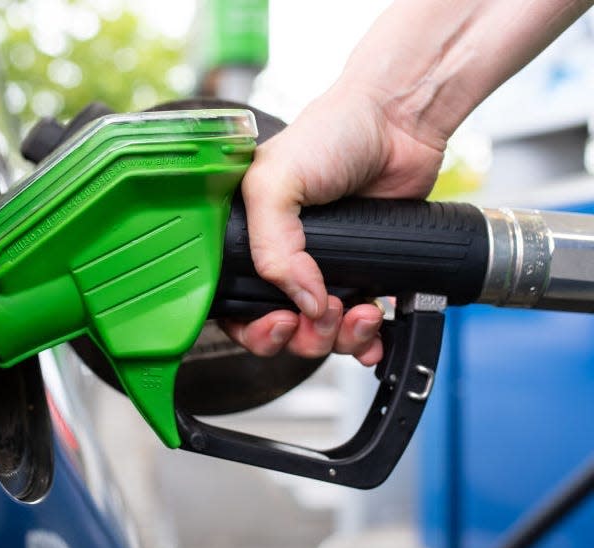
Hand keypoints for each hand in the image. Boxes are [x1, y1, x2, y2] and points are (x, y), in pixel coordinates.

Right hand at [224, 81, 446, 365]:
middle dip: (302, 335)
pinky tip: (374, 333)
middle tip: (322, 315)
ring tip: (361, 311)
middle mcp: (282, 261)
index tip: (279, 321)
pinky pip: (360, 328)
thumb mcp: (275, 181)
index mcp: (246, 241)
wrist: (399, 122)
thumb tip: (305, 304)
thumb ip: (272, 247)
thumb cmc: (331, 134)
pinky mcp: (365, 274)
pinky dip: (366, 342)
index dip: (252, 326)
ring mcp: (325, 271)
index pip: (234, 305)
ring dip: (339, 336)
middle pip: (280, 329)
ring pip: (321, 334)